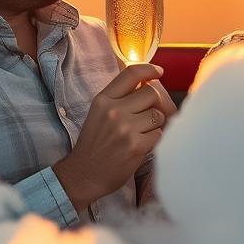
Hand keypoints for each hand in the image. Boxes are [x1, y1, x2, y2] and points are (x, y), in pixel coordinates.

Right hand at [53, 63, 167, 214]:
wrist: (84, 174)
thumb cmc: (94, 143)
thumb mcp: (98, 113)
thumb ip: (118, 97)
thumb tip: (145, 81)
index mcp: (103, 99)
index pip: (131, 74)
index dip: (149, 69)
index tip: (159, 72)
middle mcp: (113, 110)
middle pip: (151, 93)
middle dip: (155, 104)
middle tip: (148, 116)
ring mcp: (125, 128)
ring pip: (158, 115)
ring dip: (155, 124)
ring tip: (142, 133)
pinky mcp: (136, 146)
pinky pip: (159, 134)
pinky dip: (154, 139)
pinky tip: (142, 145)